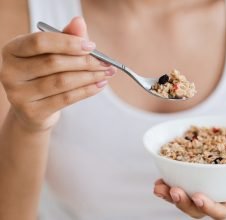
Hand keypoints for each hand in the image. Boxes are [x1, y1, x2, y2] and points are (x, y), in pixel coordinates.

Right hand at [0, 17, 114, 131]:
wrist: (33, 108)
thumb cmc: (45, 74)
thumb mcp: (53, 53)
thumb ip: (66, 37)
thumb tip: (79, 22)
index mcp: (13, 50)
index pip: (40, 42)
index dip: (68, 43)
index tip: (92, 46)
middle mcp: (10, 72)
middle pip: (54, 63)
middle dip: (85, 62)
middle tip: (106, 63)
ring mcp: (19, 94)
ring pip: (62, 82)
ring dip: (90, 77)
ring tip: (106, 73)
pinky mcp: (32, 112)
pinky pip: (66, 98)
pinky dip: (87, 91)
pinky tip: (99, 85)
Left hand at [153, 148, 225, 218]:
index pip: (221, 210)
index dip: (208, 207)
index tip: (198, 196)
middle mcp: (219, 196)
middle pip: (198, 208)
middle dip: (183, 202)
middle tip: (173, 190)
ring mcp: (208, 187)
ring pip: (186, 198)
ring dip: (171, 194)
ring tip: (158, 186)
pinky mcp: (199, 176)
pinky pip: (183, 183)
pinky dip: (170, 182)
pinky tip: (160, 178)